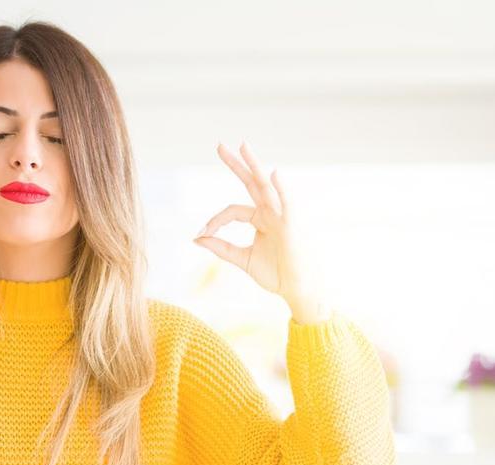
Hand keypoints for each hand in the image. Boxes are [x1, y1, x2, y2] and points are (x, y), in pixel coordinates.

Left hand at [193, 141, 327, 319]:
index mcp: (260, 219)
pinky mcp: (291, 226)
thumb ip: (221, 248)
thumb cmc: (276, 275)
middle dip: (236, 165)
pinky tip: (274, 174)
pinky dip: (282, 189)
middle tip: (219, 146)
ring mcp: (281, 216)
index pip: (232, 210)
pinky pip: (286, 204)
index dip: (215, 220)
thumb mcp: (242, 259)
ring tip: (243, 146)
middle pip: (251, 183)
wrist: (298, 290)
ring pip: (266, 186)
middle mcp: (270, 213)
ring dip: (254, 165)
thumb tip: (197, 238)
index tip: (201, 234)